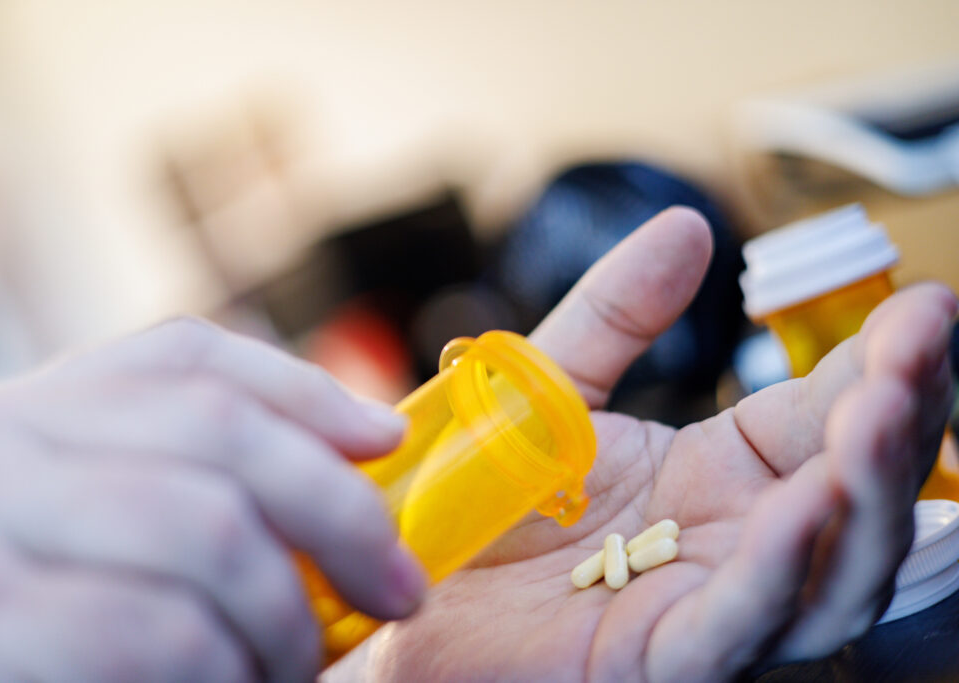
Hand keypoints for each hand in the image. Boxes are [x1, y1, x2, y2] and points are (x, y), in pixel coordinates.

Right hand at [0, 319, 425, 680]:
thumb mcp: (58, 523)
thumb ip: (173, 481)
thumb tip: (357, 446)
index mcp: (27, 419)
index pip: (187, 361)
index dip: (309, 397)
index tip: (387, 444)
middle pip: (221, 430)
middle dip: (340, 511)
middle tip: (395, 590)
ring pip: (210, 529)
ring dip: (286, 615)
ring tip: (293, 667)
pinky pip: (155, 631)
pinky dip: (224, 671)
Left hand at [347, 208, 956, 680]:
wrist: (403, 577)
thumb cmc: (485, 497)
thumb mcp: (555, 387)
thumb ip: (617, 314)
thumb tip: (688, 226)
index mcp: (721, 477)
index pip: (826, 420)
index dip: (881, 367)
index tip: (923, 302)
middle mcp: (731, 543)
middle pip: (853, 496)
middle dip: (900, 422)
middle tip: (921, 339)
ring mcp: (704, 605)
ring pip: (828, 570)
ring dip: (868, 493)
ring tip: (880, 411)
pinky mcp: (657, 657)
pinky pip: (738, 622)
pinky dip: (780, 569)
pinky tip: (804, 505)